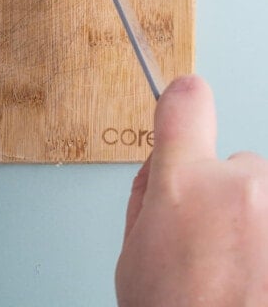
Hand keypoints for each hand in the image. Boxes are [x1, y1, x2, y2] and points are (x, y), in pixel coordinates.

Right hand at [116, 75, 267, 305]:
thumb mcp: (131, 259)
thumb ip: (148, 199)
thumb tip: (163, 171)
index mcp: (182, 183)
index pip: (186, 102)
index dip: (184, 105)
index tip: (188, 103)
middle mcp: (240, 185)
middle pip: (239, 166)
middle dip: (229, 199)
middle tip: (216, 253)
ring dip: (261, 229)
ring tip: (246, 281)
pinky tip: (257, 283)